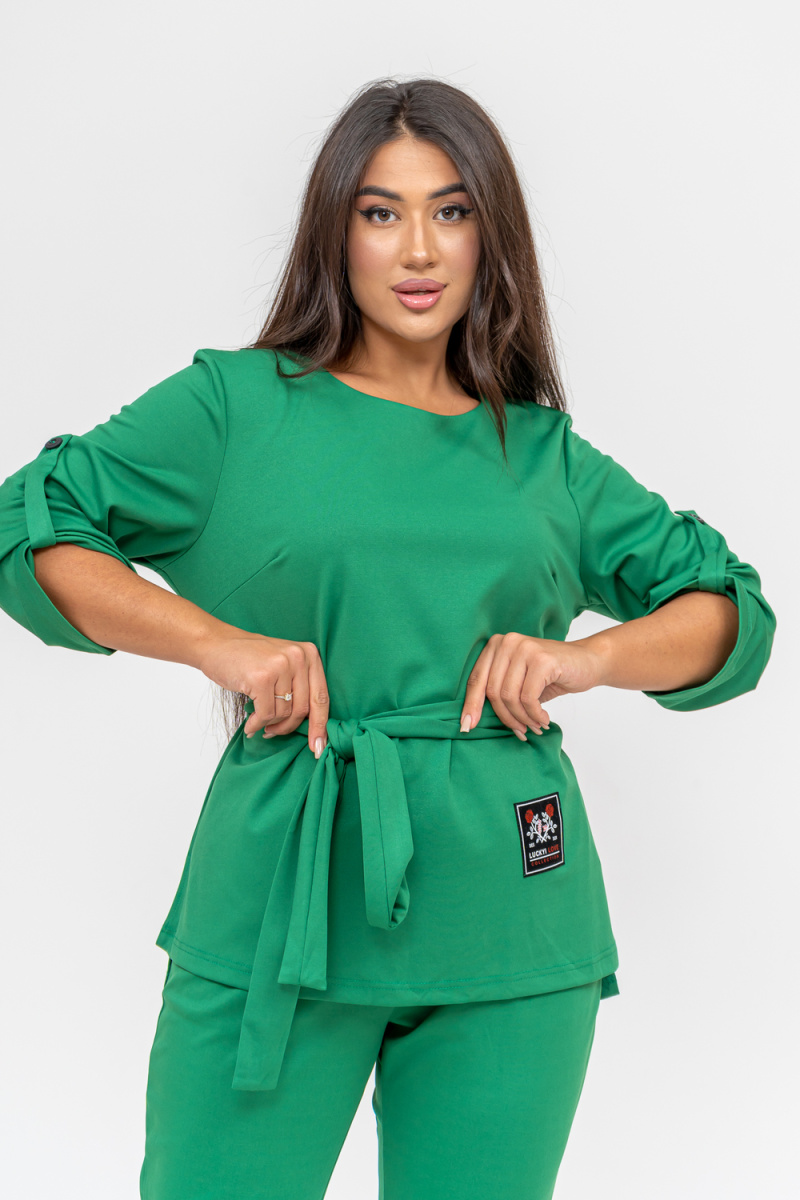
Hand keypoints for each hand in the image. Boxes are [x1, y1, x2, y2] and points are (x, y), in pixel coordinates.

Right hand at [197, 632, 329, 757]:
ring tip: (259, 721)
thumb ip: (299, 686)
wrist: (216, 644)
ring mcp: (280, 666)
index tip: (318, 747)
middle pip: (303, 708)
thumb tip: (313, 727)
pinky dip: (257, 724)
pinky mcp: (261, 678)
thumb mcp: (282, 664)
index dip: (320, 725)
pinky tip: (250, 725)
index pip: (321, 697)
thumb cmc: (248, 659)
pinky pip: (266, 714)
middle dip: (288, 727)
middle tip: (273, 733)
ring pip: (284, 713)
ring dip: (270, 724)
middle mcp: (298, 657)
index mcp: (309, 654)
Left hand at [460, 632, 603, 739]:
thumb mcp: (519, 681)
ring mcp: (525, 648)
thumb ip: (498, 691)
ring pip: (510, 697)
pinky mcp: (542, 659)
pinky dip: (535, 715)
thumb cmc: (551, 675)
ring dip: (523, 719)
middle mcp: (508, 642)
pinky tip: (544, 719)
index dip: (471, 705)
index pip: (477, 679)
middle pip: (493, 692)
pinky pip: (528, 698)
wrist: (588, 662)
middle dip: (506, 718)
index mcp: (497, 645)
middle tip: (521, 732)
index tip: (466, 727)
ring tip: (534, 726)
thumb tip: (470, 721)